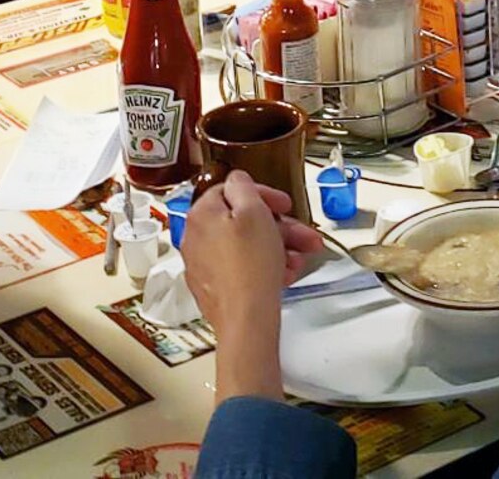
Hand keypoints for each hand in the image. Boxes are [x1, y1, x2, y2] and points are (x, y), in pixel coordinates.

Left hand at [181, 171, 323, 400]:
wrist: (246, 319)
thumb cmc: (250, 266)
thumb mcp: (253, 212)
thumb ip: (243, 187)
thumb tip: (236, 179)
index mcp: (201, 215)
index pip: (231, 191)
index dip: (262, 195)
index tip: (283, 205)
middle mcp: (196, 239)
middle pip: (242, 221)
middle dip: (278, 226)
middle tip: (302, 235)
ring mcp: (204, 265)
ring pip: (246, 246)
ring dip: (277, 247)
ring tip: (300, 259)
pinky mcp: (215, 288)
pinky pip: (242, 268)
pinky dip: (265, 266)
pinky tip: (286, 273)